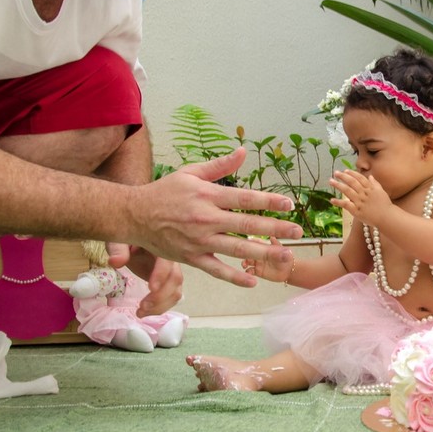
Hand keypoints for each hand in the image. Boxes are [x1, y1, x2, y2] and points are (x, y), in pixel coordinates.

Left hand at [106, 243, 183, 316]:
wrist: (131, 241)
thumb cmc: (126, 238)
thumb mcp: (119, 239)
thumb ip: (118, 249)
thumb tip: (116, 262)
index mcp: (161, 246)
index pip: (167, 260)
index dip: (162, 274)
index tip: (151, 288)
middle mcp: (171, 259)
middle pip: (175, 278)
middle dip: (161, 296)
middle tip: (141, 307)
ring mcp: (170, 272)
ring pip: (175, 291)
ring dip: (161, 305)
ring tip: (140, 312)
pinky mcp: (167, 282)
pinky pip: (171, 297)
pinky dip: (160, 307)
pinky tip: (144, 312)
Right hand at [134, 148, 299, 286]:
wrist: (134, 215)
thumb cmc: (165, 192)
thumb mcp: (190, 173)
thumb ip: (219, 166)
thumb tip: (242, 151)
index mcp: (207, 195)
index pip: (244, 198)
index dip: (268, 201)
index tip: (289, 204)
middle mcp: (205, 219)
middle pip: (246, 225)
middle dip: (275, 228)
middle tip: (298, 232)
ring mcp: (199, 241)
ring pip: (236, 249)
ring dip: (263, 253)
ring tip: (286, 255)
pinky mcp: (191, 258)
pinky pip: (217, 270)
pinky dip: (235, 277)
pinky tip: (253, 280)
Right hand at [240, 237, 291, 282]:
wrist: (289, 272)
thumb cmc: (287, 259)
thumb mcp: (283, 250)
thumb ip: (276, 244)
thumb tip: (271, 236)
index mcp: (264, 247)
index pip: (254, 242)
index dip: (250, 242)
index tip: (246, 242)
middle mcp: (259, 254)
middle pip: (248, 252)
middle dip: (244, 253)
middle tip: (244, 256)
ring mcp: (257, 262)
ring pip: (246, 261)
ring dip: (244, 262)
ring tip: (244, 265)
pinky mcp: (257, 271)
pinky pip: (250, 271)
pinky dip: (247, 272)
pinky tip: (249, 272)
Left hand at [329, 169, 392, 225]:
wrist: (387, 217)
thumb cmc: (385, 205)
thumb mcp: (381, 192)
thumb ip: (375, 183)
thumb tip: (370, 176)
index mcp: (370, 188)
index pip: (359, 178)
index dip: (352, 173)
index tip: (345, 171)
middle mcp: (364, 193)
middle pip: (352, 182)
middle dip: (343, 176)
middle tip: (336, 172)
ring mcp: (360, 202)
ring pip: (347, 191)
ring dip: (338, 185)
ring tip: (331, 181)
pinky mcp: (356, 211)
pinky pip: (346, 204)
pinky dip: (338, 202)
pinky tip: (331, 200)